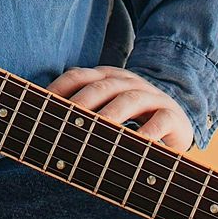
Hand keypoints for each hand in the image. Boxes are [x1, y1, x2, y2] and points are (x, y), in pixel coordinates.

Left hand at [46, 65, 194, 152]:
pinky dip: (150, 131)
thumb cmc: (129, 118)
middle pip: (102, 86)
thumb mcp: (105, 109)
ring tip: (99, 129)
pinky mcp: (171, 115)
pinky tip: (139, 142)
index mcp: (106, 78)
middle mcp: (127, 82)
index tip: (42, 104)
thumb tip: (43, 124)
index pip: (78, 76)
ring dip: (113, 113)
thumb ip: (80, 110)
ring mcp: (150, 96)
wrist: (175, 120)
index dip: (59, 88)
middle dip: (83, 101)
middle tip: (68, 118)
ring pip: (130, 99)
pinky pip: (160, 120)